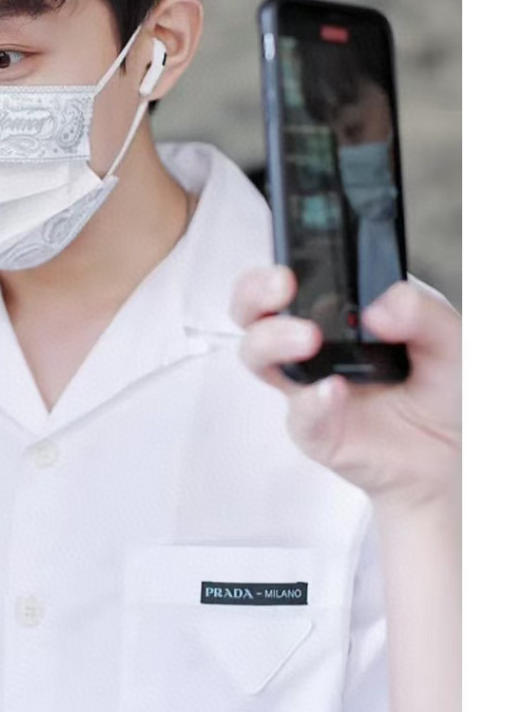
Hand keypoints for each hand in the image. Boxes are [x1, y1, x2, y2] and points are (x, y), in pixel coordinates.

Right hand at [231, 268, 459, 511]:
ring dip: (273, 340)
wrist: (456, 450)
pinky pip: (299, 415)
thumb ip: (422, 311)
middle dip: (254, 292)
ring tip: (308, 338)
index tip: (294, 261)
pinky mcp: (316, 430)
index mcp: (338, 310)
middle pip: (254, 311)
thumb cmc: (444, 388)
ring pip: (258, 356)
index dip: (279, 264)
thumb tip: (381, 307)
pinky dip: (312, 401)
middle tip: (283, 286)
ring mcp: (308, 386)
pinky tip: (333, 390)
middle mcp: (313, 344)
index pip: (293, 276)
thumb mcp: (451, 335)